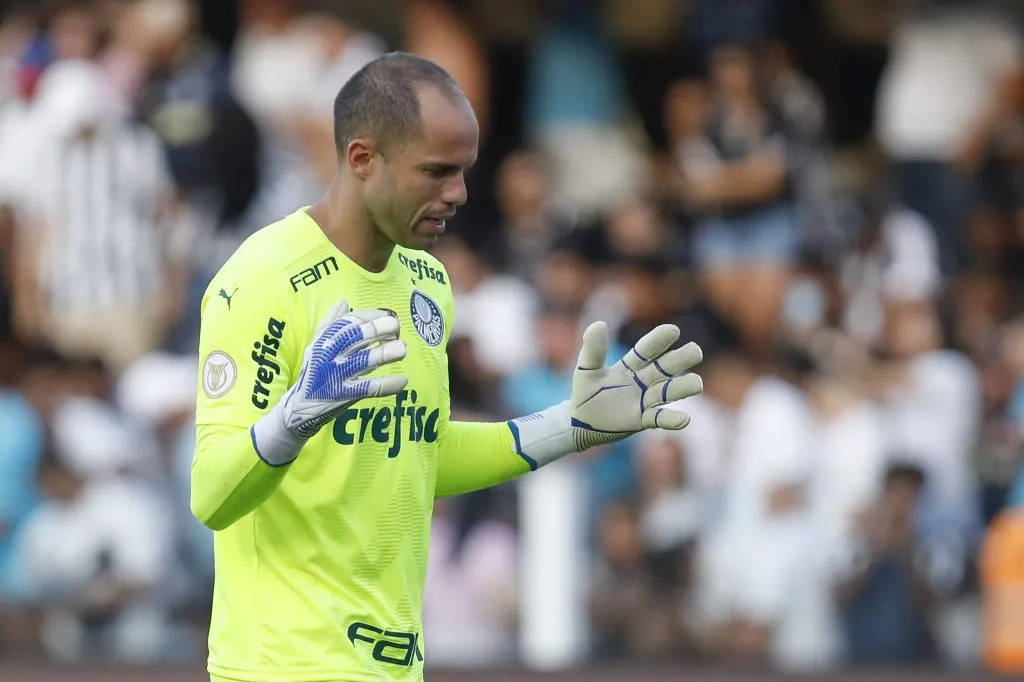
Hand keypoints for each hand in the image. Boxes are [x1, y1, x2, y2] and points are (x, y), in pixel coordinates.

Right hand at [280, 302, 407, 437]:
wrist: (299, 407)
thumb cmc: (314, 372)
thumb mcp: (316, 345)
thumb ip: (330, 324)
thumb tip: (344, 302)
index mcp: (325, 340)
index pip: (351, 321)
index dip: (372, 316)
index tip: (387, 316)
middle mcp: (330, 355)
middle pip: (358, 337)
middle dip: (381, 328)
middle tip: (396, 327)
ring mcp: (338, 375)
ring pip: (366, 361)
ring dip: (387, 353)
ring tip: (402, 349)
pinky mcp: (345, 395)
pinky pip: (370, 388)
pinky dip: (388, 384)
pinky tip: (403, 380)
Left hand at [570, 321, 703, 448]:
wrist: (579, 422)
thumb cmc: (585, 393)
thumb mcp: (586, 370)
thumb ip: (593, 350)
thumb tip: (598, 324)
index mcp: (630, 365)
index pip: (647, 349)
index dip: (658, 340)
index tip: (672, 331)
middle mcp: (642, 380)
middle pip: (665, 367)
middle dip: (680, 359)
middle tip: (695, 351)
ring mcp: (644, 400)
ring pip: (668, 391)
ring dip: (683, 387)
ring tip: (697, 383)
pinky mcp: (642, 420)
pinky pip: (659, 418)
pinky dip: (671, 419)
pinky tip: (684, 420)